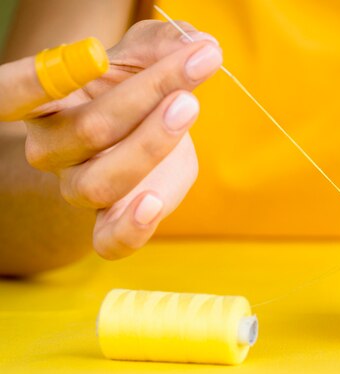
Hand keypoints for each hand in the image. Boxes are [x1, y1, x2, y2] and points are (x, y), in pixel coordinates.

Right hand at [20, 21, 221, 258]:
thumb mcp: (149, 54)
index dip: (35, 81)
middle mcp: (53, 148)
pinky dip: (130, 228)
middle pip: (88, 129)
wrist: (154, 132)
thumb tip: (198, 43)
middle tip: (195, 67)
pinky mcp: (112, 221)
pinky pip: (109, 241)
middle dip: (148, 96)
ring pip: (103, 180)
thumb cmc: (140, 87)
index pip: (11, 94)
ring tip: (189, 107)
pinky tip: (153, 203)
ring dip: (153, 143)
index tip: (97, 57)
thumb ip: (165, 44)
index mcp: (45, 102)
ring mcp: (81, 188)